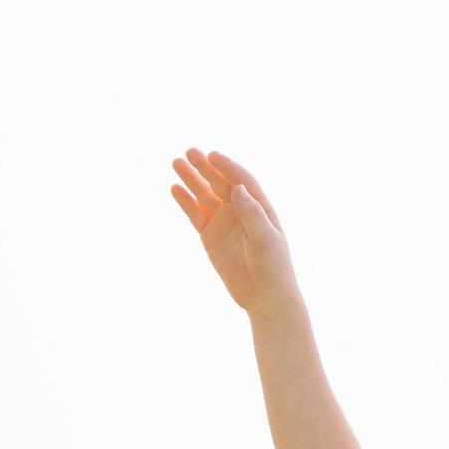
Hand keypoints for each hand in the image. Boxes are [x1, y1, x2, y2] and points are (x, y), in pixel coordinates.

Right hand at [171, 148, 298, 315]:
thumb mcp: (265, 239)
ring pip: (204, 195)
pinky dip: (185, 202)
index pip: (241, 180)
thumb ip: (251, 213)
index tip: (212, 155)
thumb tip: (237, 188)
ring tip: (177, 163)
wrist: (265, 296)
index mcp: (258, 207)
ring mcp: (224, 222)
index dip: (227, 166)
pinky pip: (195, 214)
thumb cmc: (273, 266)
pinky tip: (175, 188)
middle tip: (189, 152)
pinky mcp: (210, 236)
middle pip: (219, 183)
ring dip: (191, 180)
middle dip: (205, 167)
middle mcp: (240, 210)